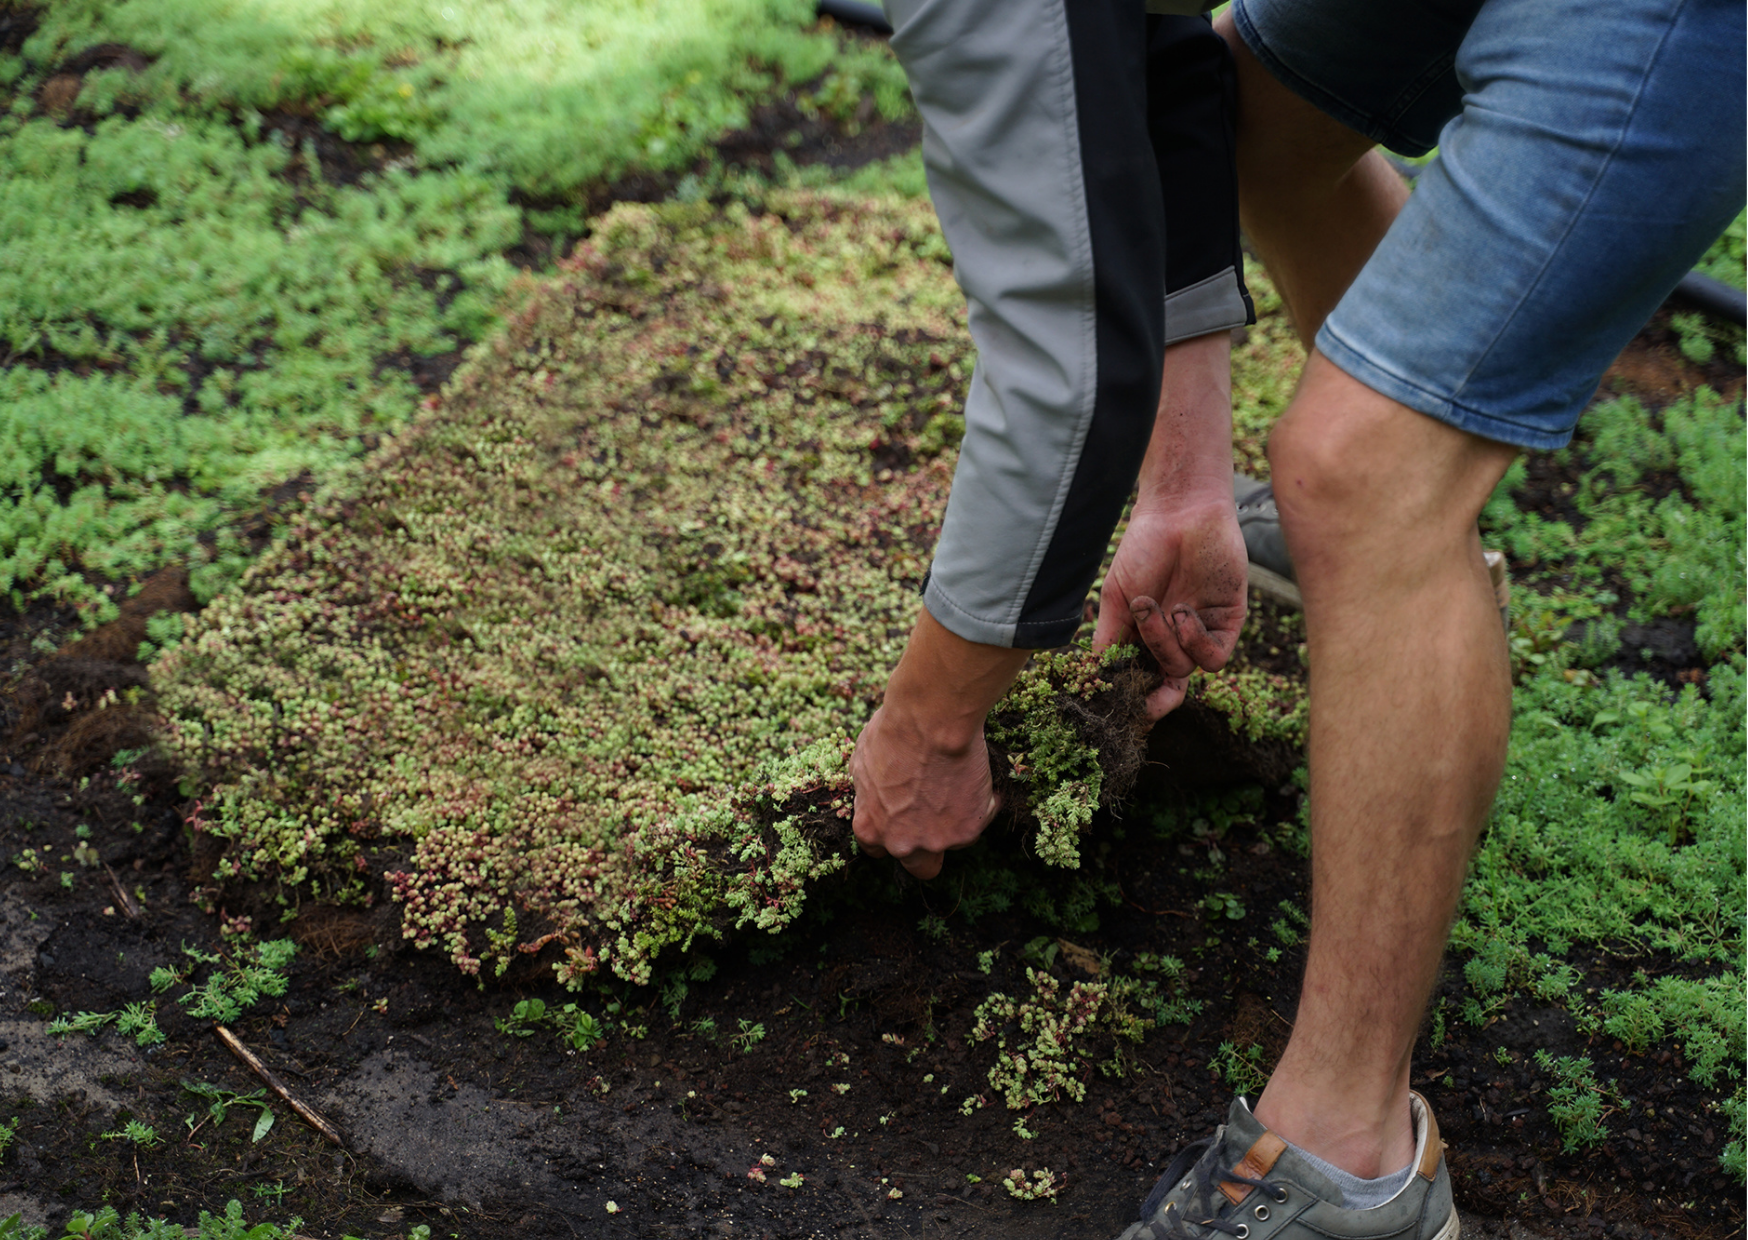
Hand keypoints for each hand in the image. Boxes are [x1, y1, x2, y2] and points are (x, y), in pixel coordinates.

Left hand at [850, 705, 999, 879]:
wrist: (931, 722)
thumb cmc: (895, 732)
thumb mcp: (864, 759)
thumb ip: (870, 789)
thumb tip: (875, 789)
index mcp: (871, 827)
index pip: (880, 850)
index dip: (895, 831)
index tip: (906, 817)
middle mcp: (901, 843)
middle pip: (920, 866)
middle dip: (930, 847)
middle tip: (941, 815)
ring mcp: (935, 841)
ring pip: (954, 841)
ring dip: (958, 819)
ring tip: (959, 780)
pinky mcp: (966, 832)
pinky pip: (979, 820)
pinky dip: (981, 802)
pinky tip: (974, 775)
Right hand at [1092, 499, 1247, 718]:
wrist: (1178, 513)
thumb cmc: (1143, 549)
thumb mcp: (1116, 598)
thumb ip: (1110, 639)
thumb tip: (1097, 678)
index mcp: (1149, 636)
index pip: (1146, 680)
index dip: (1138, 698)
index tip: (1126, 705)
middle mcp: (1177, 638)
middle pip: (1166, 682)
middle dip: (1150, 681)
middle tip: (1138, 666)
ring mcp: (1204, 631)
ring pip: (1186, 670)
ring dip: (1165, 646)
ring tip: (1155, 608)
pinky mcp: (1230, 621)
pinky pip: (1215, 657)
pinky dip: (1194, 642)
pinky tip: (1182, 613)